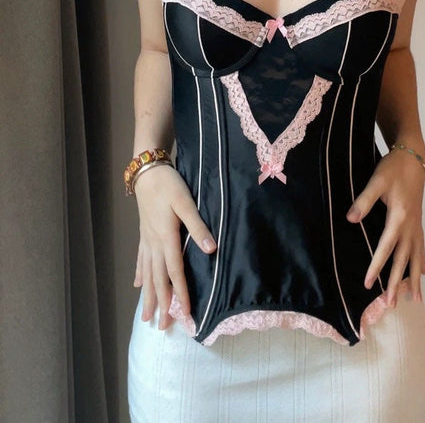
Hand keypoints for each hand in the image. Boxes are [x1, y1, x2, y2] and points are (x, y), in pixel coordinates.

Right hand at [132, 164, 216, 329]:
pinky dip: (140, 274)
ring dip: (149, 296)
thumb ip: (198, 226)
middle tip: (162, 327)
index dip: (180, 294)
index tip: (185, 314)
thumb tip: (211, 249)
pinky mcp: (144, 234)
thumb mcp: (186, 203)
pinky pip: (141, 259)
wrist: (147, 172)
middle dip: (161, 304)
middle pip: (158, 279)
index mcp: (167, 237)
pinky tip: (138, 286)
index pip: (175, 272)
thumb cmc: (169, 185)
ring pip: (148, 274)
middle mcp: (154, 243)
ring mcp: (147, 240)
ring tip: (146, 317)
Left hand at [345, 149, 424, 306]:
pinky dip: (422, 262)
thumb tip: (351, 218)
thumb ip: (364, 200)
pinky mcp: (418, 222)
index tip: (367, 284)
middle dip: (397, 283)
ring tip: (415, 300)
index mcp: (400, 217)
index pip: (386, 248)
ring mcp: (417, 225)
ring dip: (414, 279)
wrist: (413, 157)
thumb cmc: (393, 168)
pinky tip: (423, 273)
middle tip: (391, 304)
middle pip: (403, 259)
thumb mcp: (377, 181)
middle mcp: (411, 226)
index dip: (376, 267)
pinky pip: (421, 248)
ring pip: (416, 257)